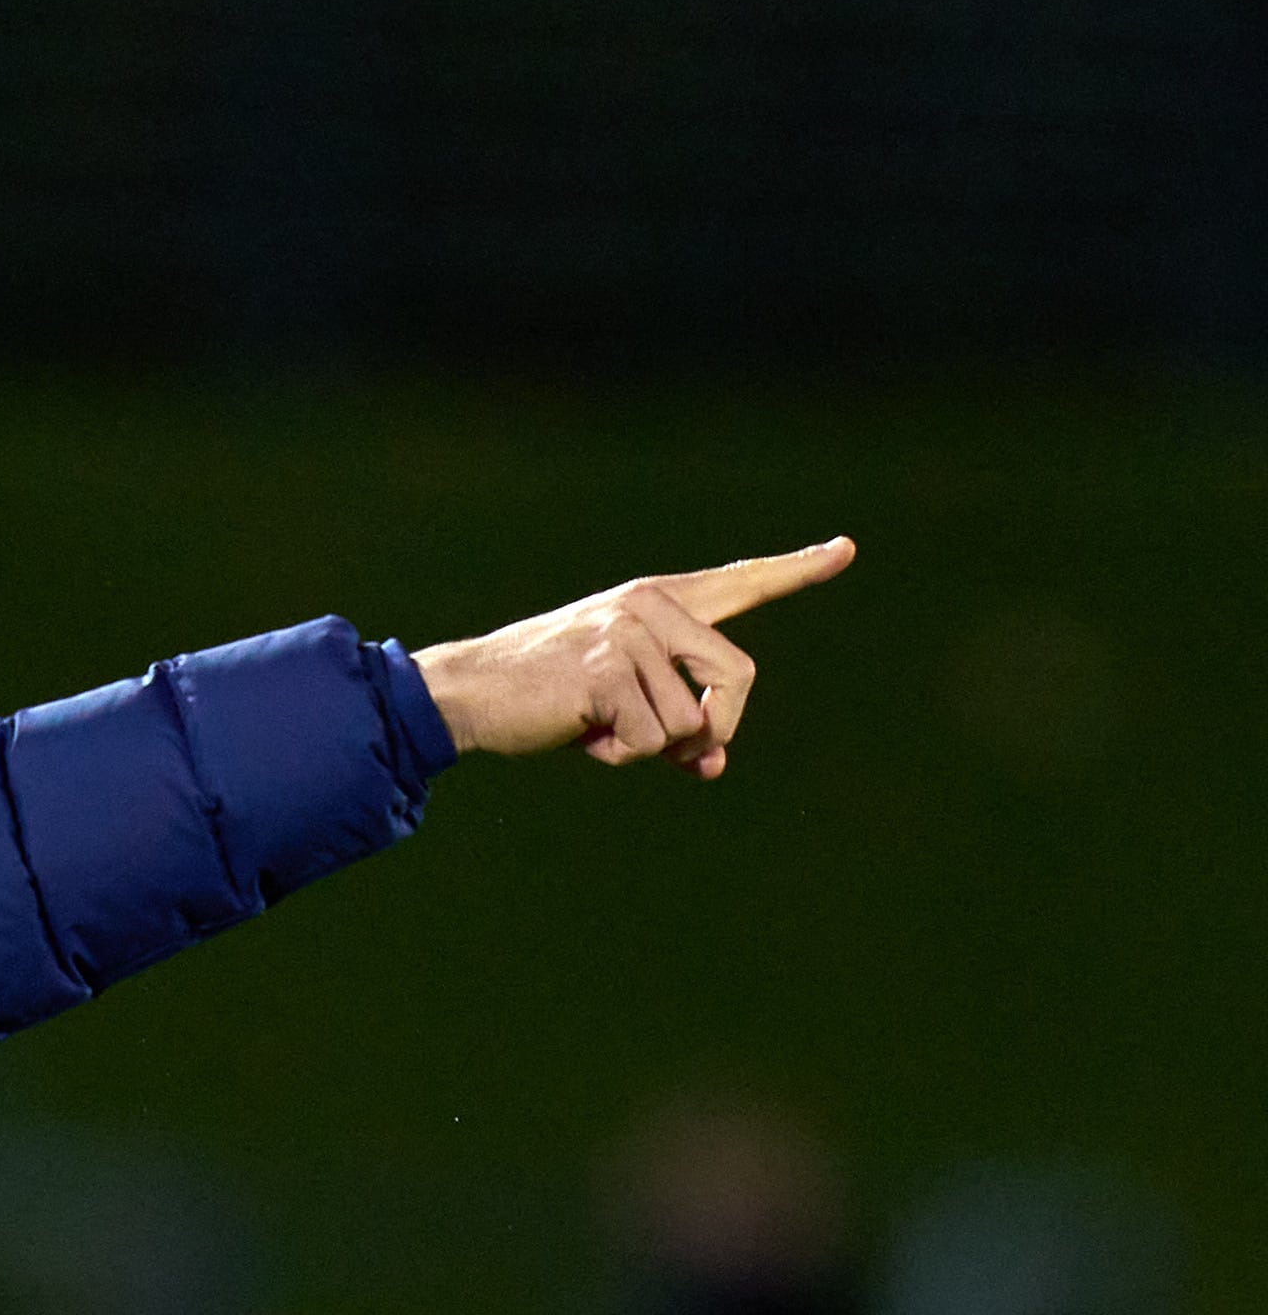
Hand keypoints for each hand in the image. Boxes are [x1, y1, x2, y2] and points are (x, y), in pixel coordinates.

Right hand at [410, 537, 854, 779]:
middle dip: (713, 730)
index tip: (844, 549)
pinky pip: (648, 740)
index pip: (740, 582)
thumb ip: (674, 722)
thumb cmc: (545, 697)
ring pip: (687, 723)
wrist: (470, 693)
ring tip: (595, 728)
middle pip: (737, 678)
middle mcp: (649, 605)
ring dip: (646, 747)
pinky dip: (617, 755)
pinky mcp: (607, 670)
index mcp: (656, 600)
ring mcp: (628, 634)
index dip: (797, 569)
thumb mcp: (620, 700)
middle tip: (673, 755)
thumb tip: (711, 765)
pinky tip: (580, 734)